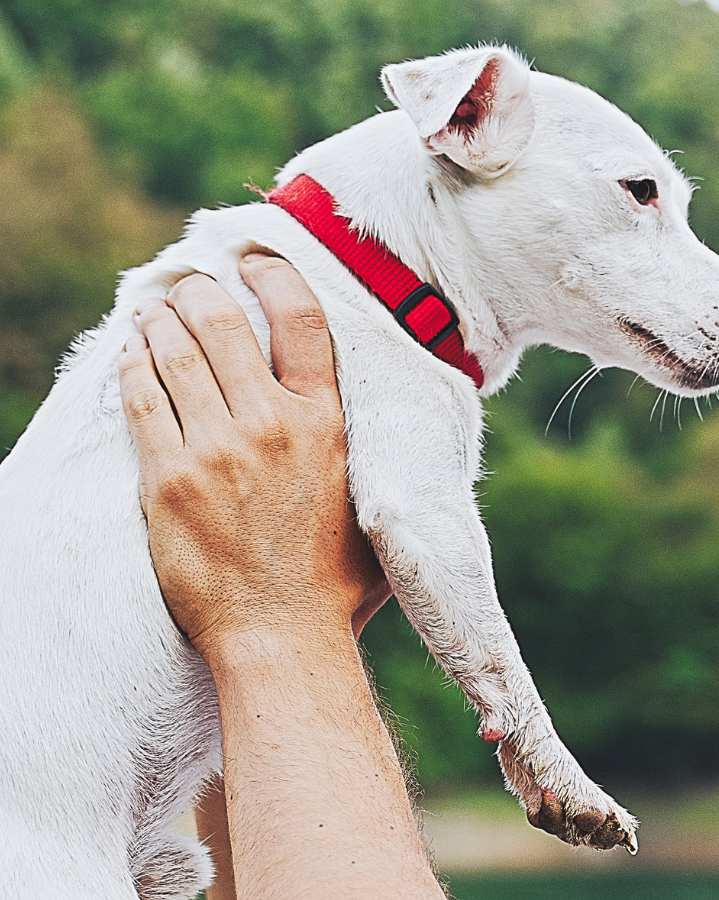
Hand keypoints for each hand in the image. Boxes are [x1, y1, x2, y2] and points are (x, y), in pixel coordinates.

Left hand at [119, 256, 390, 661]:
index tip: (257, 262)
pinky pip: (142, 400)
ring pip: (176, 353)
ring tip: (155, 309)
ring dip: (160, 319)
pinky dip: (134, 367)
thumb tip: (404, 432)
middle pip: (224, 324)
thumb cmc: (335, 584)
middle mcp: (272, 427)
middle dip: (200, 291)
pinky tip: (133, 355)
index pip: (301, 321)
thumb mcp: (373, 505)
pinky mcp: (169, 479)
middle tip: (189, 283)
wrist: (282, 637)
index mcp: (326, 425)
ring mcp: (217, 451)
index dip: (276, 278)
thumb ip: (372, 457)